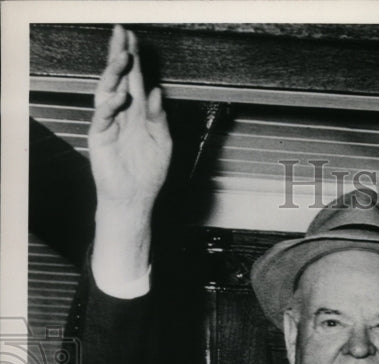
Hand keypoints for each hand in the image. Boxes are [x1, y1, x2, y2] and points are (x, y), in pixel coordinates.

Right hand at [89, 24, 171, 210]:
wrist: (135, 198)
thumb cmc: (148, 173)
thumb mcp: (162, 142)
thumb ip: (159, 117)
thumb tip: (157, 92)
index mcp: (138, 111)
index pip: (134, 79)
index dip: (134, 58)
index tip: (133, 38)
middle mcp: (122, 113)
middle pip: (119, 77)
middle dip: (119, 55)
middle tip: (122, 34)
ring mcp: (109, 122)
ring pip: (107, 90)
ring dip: (114, 73)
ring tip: (123, 57)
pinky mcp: (100, 136)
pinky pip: (103, 115)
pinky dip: (111, 104)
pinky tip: (122, 96)